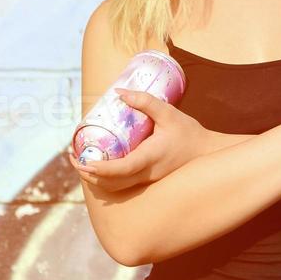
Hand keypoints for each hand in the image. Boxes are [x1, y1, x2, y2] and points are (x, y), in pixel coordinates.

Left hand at [68, 89, 210, 192]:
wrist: (207, 153)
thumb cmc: (188, 133)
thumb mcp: (168, 113)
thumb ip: (145, 102)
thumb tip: (119, 92)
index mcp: (150, 158)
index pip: (120, 170)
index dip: (100, 169)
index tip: (83, 163)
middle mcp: (146, 174)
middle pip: (111, 183)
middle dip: (89, 175)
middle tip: (73, 159)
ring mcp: (147, 180)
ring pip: (116, 187)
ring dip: (96, 179)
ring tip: (82, 163)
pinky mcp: (148, 180)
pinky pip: (123, 184)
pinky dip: (107, 178)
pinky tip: (100, 165)